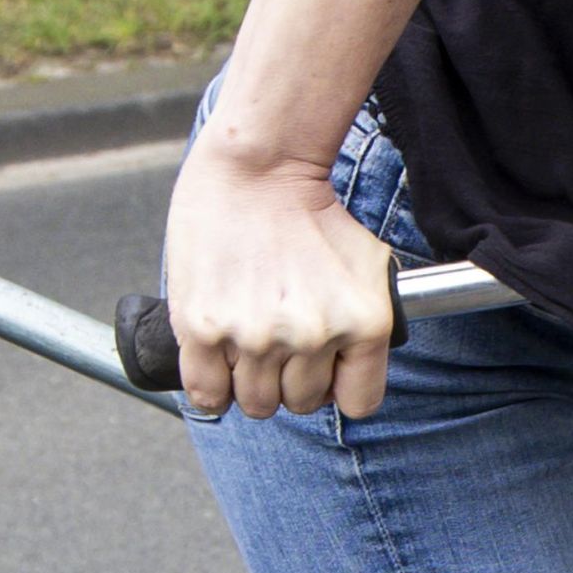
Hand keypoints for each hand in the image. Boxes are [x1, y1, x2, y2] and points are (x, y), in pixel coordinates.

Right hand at [162, 138, 404, 421]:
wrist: (256, 169)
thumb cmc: (310, 215)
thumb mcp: (368, 268)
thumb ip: (368, 328)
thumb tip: (346, 378)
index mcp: (364, 323)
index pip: (358, 402)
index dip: (335, 386)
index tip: (319, 368)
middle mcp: (313, 335)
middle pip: (299, 403)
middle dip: (288, 379)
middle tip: (275, 339)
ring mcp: (256, 335)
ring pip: (255, 402)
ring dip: (249, 382)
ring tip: (246, 339)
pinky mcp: (204, 329)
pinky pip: (207, 394)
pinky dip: (211, 387)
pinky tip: (215, 359)